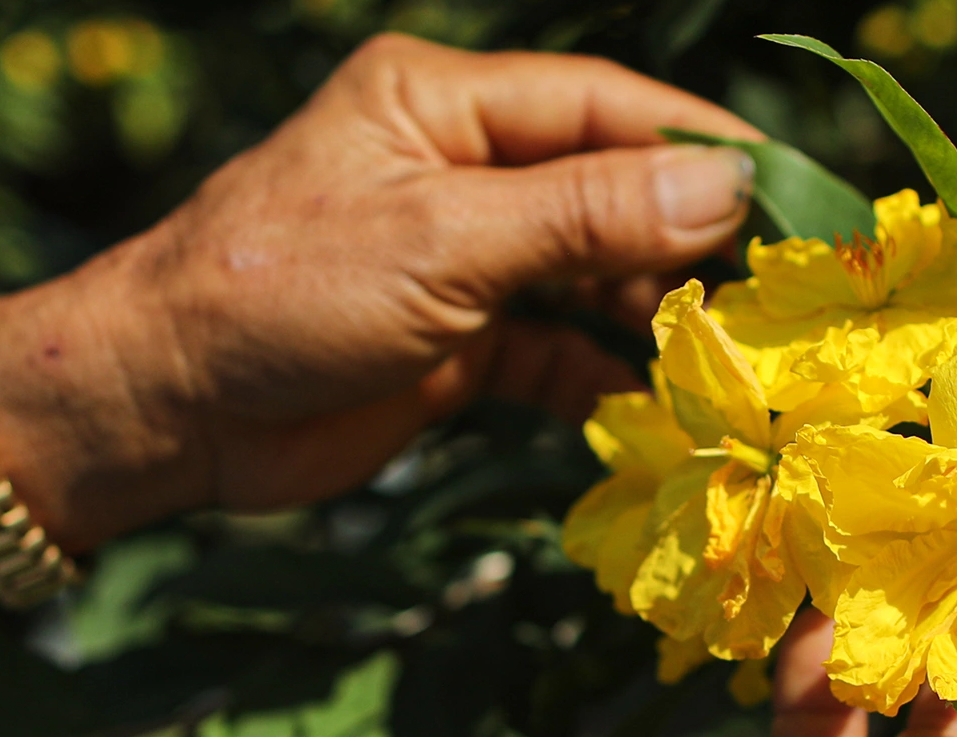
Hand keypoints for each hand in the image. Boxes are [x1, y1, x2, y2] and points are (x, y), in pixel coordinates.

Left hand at [0, 35, 759, 549]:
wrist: (169, 411)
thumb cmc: (283, 293)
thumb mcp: (443, 241)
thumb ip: (585, 216)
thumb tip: (724, 185)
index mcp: (446, 104)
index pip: (604, 107)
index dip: (700, 143)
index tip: (787, 189)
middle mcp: (462, 171)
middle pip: (609, 192)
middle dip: (688, 240)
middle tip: (775, 291)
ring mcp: (462, 260)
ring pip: (590, 275)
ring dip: (652, 315)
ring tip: (726, 356)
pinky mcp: (457, 343)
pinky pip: (554, 349)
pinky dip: (599, 376)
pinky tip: (648, 406)